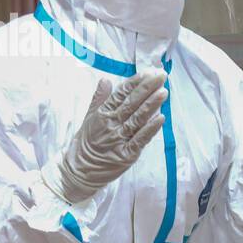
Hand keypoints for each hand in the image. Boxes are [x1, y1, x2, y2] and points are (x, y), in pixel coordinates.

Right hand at [42, 70, 167, 203]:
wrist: (78, 171)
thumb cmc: (86, 144)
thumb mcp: (89, 118)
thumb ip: (99, 99)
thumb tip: (105, 79)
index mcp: (102, 114)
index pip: (120, 94)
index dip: (134, 83)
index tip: (147, 72)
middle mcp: (111, 124)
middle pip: (131, 103)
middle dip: (147, 88)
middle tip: (161, 75)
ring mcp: (119, 139)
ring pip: (137, 119)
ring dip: (152, 105)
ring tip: (164, 92)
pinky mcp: (127, 154)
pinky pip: (140, 139)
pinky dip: (151, 129)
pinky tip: (161, 118)